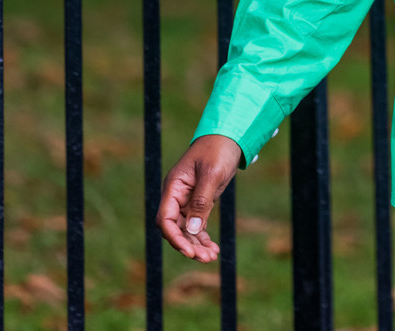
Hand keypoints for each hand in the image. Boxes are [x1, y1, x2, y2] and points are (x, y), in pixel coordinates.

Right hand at [156, 134, 242, 261]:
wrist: (229, 136)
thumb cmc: (218, 150)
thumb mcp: (212, 174)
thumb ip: (201, 201)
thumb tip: (191, 230)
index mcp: (173, 187)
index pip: (164, 219)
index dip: (174, 237)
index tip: (189, 251)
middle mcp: (177, 196)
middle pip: (174, 228)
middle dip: (188, 245)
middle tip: (206, 258)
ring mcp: (187, 199)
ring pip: (186, 229)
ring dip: (196, 244)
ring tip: (212, 257)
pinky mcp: (199, 202)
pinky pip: (197, 224)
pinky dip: (203, 237)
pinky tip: (214, 249)